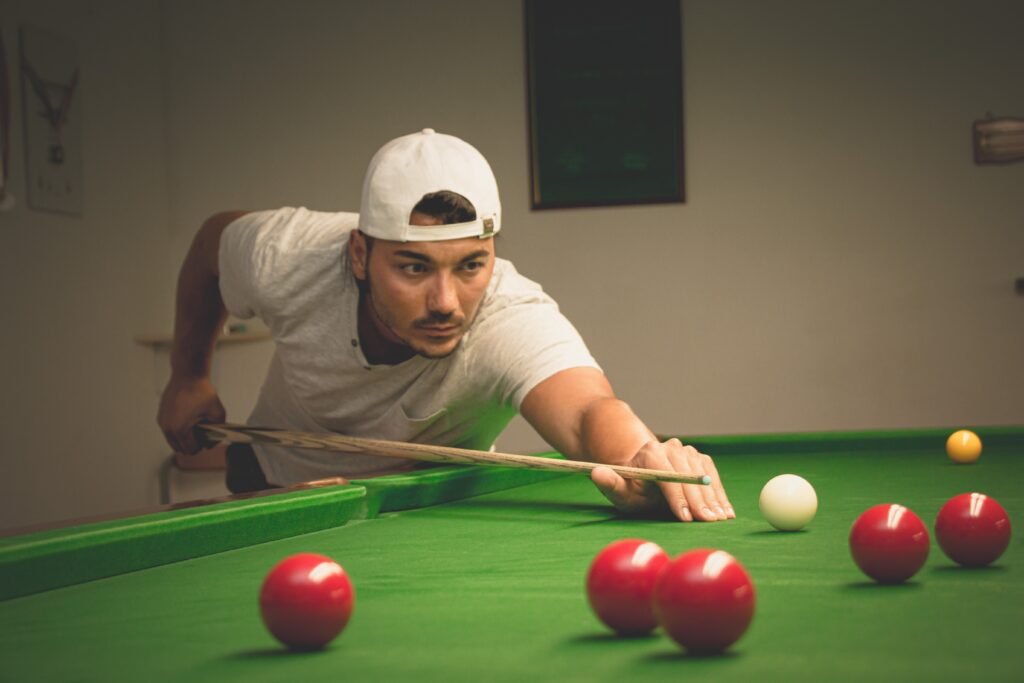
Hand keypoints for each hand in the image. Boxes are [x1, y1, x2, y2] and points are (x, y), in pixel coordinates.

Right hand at [157, 375, 225, 454]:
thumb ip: (219, 430)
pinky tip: (188, 420)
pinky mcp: (161, 415)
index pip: (190, 450)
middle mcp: (168, 428)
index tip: (207, 438)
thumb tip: (214, 442)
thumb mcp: (218, 412)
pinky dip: (178, 430)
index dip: (202, 446)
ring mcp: (162, 421)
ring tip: (196, 427)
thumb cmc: (201, 391)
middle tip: (202, 434)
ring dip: (184, 438)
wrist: (188, 375)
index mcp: (180, 429)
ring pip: (173, 440)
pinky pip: (169, 430)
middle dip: (192, 444)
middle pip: (180, 448)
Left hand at [590, 438, 734, 521]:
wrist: (645, 476)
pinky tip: (726, 511)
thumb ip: (609, 484)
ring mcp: (686, 451)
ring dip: (713, 497)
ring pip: (703, 474)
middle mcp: (670, 447)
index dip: (677, 497)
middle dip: (698, 500)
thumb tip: (596, 472)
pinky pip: (712, 474)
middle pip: (688, 474)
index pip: (667, 475)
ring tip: (721, 519)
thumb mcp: (619, 491)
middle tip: (708, 522)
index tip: (686, 517)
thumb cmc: (632, 489)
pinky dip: (719, 492)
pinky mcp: (699, 458)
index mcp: (649, 453)